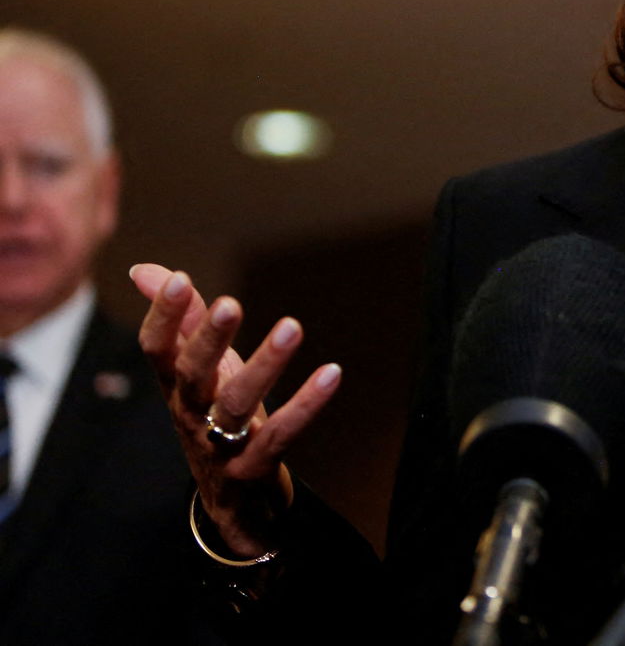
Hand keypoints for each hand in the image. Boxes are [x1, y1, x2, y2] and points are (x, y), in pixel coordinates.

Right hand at [133, 263, 341, 556]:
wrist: (233, 501)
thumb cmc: (215, 417)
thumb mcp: (199, 369)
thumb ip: (180, 320)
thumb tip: (143, 271)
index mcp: (175, 386)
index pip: (156, 349)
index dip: (162, 316)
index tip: (181, 281)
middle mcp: (190, 414)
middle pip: (192, 374)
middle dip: (209, 338)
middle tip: (231, 302)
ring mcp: (219, 445)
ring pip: (237, 404)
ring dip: (265, 365)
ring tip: (291, 327)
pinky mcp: (251, 469)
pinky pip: (280, 436)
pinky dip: (306, 406)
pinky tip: (332, 373)